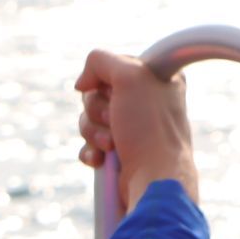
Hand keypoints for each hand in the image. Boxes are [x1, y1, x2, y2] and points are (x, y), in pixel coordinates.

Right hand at [74, 50, 198, 209]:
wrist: (154, 177)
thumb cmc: (149, 128)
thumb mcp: (130, 76)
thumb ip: (101, 61)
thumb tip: (82, 83)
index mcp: (157, 78)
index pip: (113, 66)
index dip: (105, 79)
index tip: (113, 90)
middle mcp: (146, 101)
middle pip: (96, 94)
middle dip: (97, 110)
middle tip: (114, 120)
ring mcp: (132, 129)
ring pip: (89, 120)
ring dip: (93, 133)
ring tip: (112, 145)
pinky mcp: (120, 153)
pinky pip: (89, 145)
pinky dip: (91, 151)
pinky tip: (102, 159)